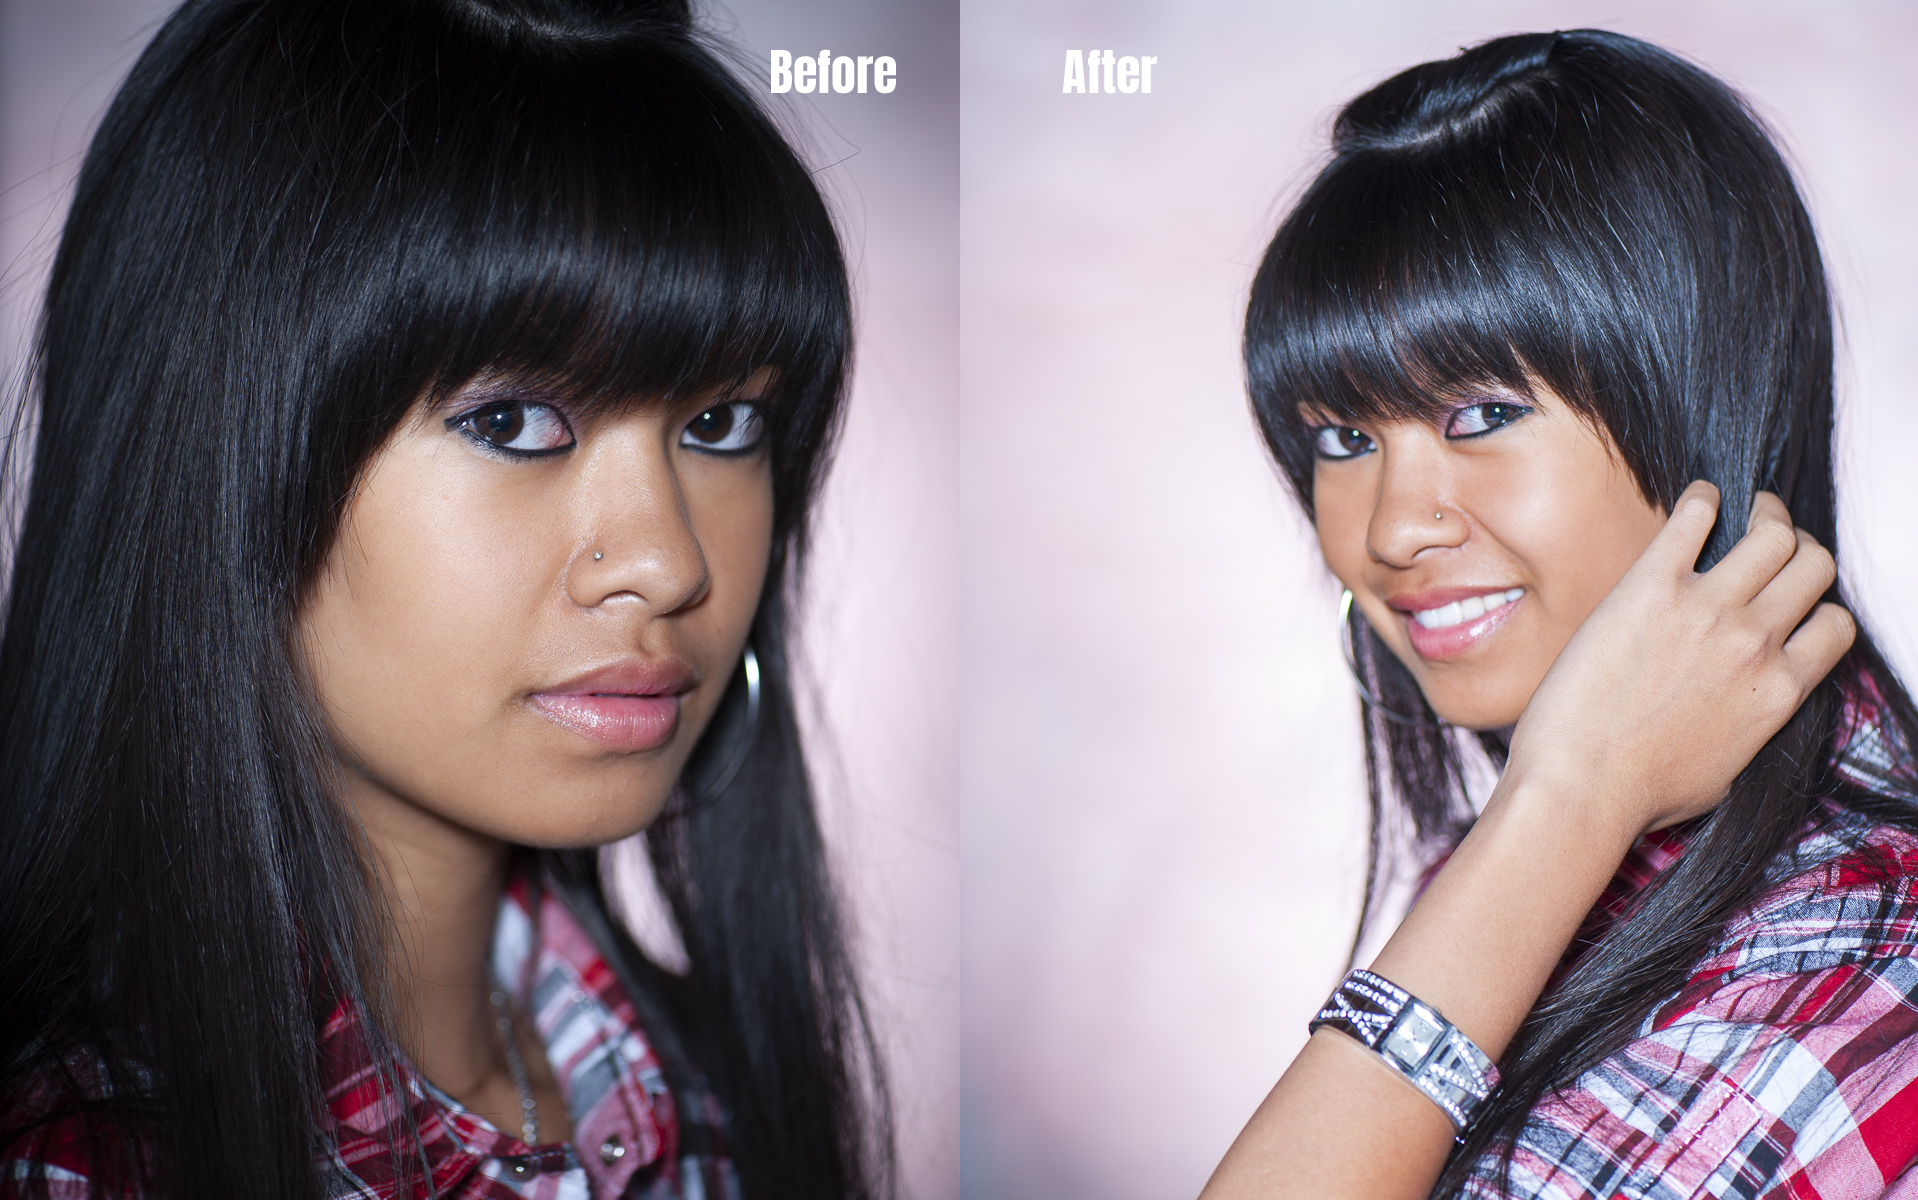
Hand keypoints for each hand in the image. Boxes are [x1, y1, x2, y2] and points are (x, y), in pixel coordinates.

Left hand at [1501, 483, 1853, 839]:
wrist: (1580, 785)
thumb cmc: (1641, 792)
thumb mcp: (1727, 769)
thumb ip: (1752, 722)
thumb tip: (1751, 704)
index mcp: (1780, 691)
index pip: (1835, 625)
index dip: (1818, 607)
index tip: (1794, 600)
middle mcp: (1756, 643)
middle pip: (1813, 567)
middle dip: (1801, 548)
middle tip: (1776, 536)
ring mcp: (1707, 611)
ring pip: (1772, 534)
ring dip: (1766, 512)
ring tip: (1747, 505)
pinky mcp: (1651, 588)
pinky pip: (1694, 519)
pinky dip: (1703, 499)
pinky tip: (1698, 498)